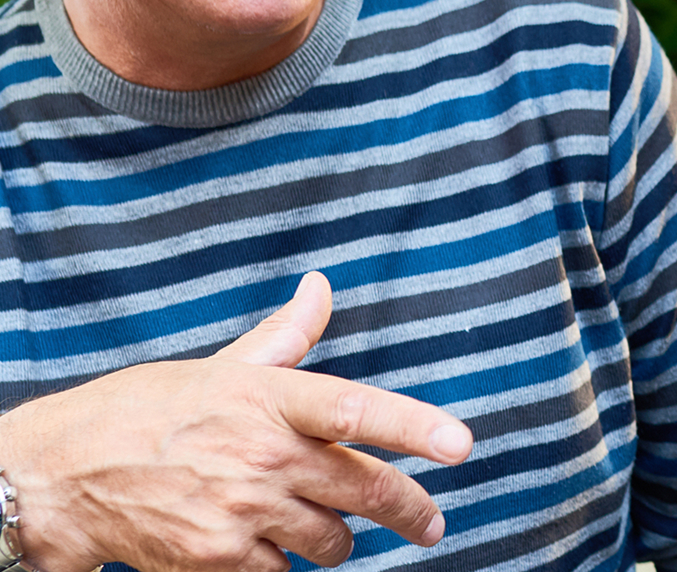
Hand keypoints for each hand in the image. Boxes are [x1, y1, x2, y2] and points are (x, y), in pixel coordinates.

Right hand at [0, 272, 474, 571]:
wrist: (62, 475)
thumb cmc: (145, 413)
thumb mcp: (219, 367)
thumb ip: (286, 337)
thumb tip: (321, 286)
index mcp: (267, 398)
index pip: (357, 409)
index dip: (415, 428)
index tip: (461, 445)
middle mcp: (261, 453)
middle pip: (365, 490)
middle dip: (410, 512)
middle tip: (429, 524)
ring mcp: (240, 511)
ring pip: (332, 541)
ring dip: (335, 541)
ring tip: (316, 528)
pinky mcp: (216, 561)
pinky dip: (283, 567)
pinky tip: (264, 549)